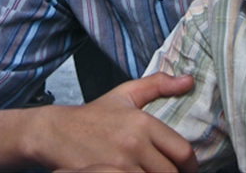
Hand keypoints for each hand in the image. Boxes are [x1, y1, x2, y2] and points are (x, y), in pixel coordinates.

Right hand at [32, 74, 196, 172]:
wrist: (54, 132)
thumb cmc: (92, 116)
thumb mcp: (124, 94)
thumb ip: (158, 85)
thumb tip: (189, 81)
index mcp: (143, 123)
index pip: (182, 151)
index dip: (190, 166)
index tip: (187, 170)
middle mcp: (134, 143)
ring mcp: (120, 165)